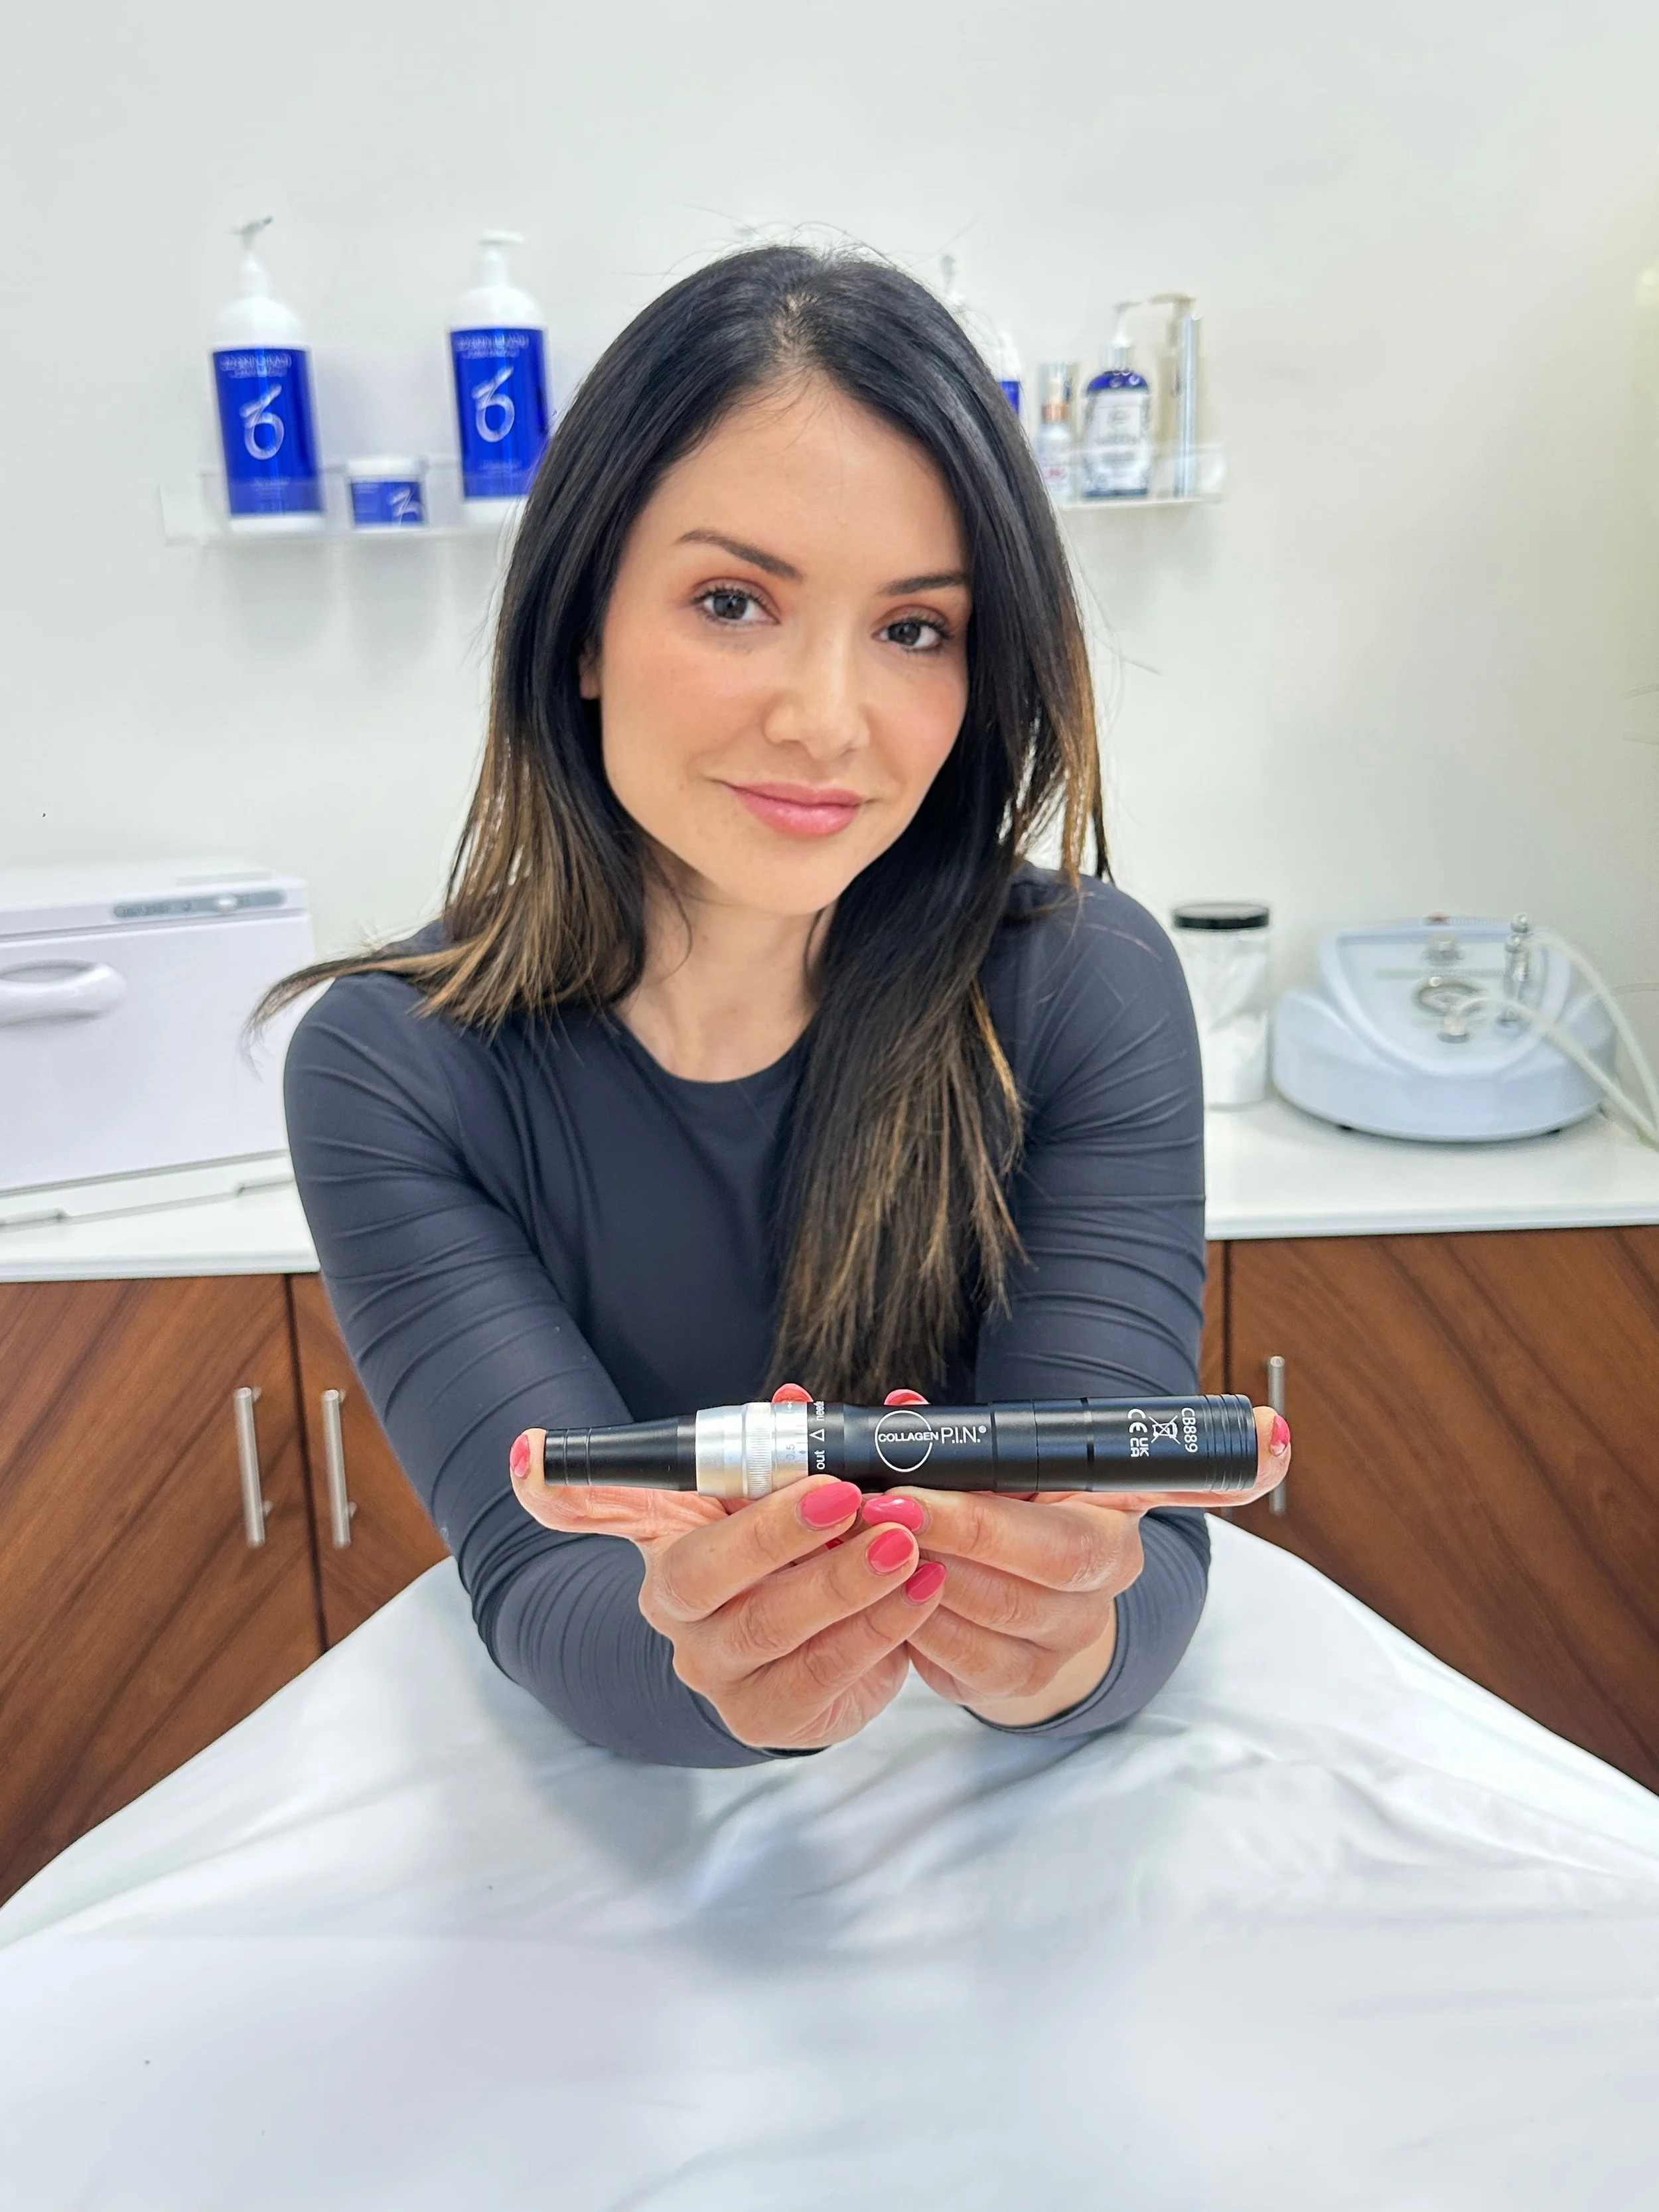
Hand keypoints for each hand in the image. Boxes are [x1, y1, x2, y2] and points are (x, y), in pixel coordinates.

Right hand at [507, 1387, 948, 1750]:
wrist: (813, 1664)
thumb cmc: (793, 1561)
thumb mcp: (783, 1501)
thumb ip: (784, 1449)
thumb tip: (796, 1400)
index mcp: (663, 1538)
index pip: (594, 1506)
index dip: (559, 1483)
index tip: (531, 1451)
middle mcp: (672, 1607)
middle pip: (704, 1572)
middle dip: (777, 1529)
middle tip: (845, 1493)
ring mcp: (713, 1670)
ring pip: (771, 1626)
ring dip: (846, 1581)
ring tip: (905, 1541)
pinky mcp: (766, 1717)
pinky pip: (822, 1674)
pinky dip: (879, 1629)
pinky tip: (923, 1588)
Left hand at [864, 1392, 1291, 1726]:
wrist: (1014, 1624)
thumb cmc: (1004, 1524)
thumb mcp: (1000, 1473)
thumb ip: (958, 1438)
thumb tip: (902, 1407)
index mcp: (1114, 1509)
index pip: (1168, 1479)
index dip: (1219, 1467)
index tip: (1266, 1438)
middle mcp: (1109, 1575)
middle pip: (1051, 1553)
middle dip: (965, 1524)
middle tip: (892, 1500)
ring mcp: (1072, 1637)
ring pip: (998, 1610)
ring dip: (925, 1574)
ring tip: (868, 1540)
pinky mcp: (1025, 1686)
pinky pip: (962, 1661)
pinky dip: (915, 1625)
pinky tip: (882, 1597)